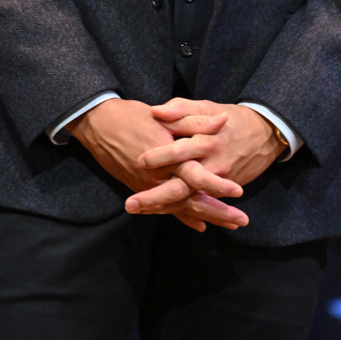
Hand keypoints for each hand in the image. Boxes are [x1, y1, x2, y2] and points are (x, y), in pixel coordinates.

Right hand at [69, 99, 247, 232]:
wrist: (99, 125)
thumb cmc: (133, 116)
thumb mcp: (166, 114)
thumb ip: (195, 120)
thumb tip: (223, 120)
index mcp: (167, 157)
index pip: (196, 176)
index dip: (216, 184)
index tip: (238, 191)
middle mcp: (159, 177)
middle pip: (192, 199)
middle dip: (218, 212)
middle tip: (241, 221)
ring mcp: (150, 186)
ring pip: (182, 207)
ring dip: (207, 216)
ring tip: (230, 225)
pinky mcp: (142, 189)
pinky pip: (166, 208)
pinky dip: (184, 217)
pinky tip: (200, 225)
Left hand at [126, 99, 281, 217]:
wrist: (265, 135)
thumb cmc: (230, 118)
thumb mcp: (207, 107)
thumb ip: (181, 109)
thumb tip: (156, 111)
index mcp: (207, 140)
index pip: (181, 151)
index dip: (161, 156)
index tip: (139, 162)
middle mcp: (212, 164)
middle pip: (183, 185)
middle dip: (157, 197)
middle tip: (131, 203)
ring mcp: (218, 181)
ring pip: (190, 200)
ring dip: (164, 208)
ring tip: (139, 210)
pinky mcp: (222, 191)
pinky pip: (201, 204)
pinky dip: (184, 213)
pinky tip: (160, 214)